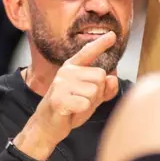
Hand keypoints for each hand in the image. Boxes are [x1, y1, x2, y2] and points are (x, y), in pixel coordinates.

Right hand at [18, 32, 120, 157]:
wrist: (47, 126)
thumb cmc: (69, 109)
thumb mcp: (90, 97)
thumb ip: (104, 88)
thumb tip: (112, 78)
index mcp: (72, 68)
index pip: (88, 52)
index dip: (101, 43)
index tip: (112, 35)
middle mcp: (66, 72)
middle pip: (100, 76)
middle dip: (98, 92)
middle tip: (82, 100)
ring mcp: (61, 84)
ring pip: (94, 91)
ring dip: (90, 103)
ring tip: (76, 106)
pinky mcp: (59, 98)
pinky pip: (85, 103)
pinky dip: (82, 111)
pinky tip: (71, 112)